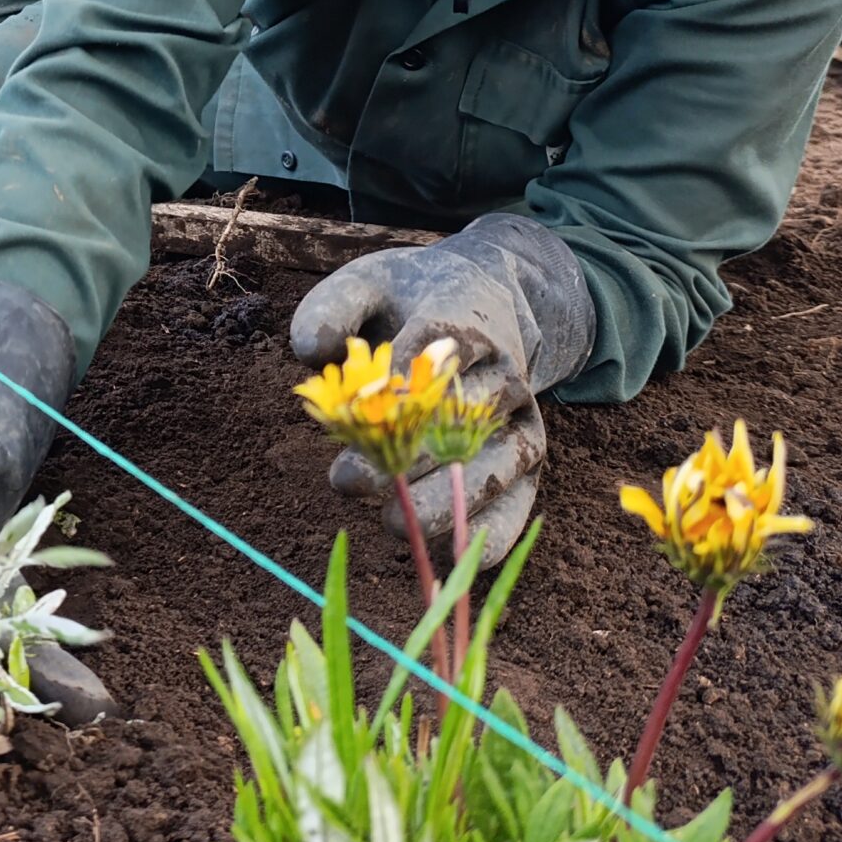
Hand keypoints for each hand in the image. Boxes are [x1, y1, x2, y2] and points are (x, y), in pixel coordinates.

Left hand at [289, 215, 594, 564]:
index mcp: (461, 323)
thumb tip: (310, 351)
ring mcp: (521, 417)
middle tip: (346, 480)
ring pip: (490, 465)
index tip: (343, 416)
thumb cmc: (415, 299)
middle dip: (400, 455)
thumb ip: (334, 308)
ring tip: (390, 525)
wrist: (498, 295)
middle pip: (453, 421)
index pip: (423, 358)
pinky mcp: (530, 455)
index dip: (383, 391)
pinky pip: (520, 499)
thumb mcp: (370, 282)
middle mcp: (500, 373)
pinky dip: (495, 531)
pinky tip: (455, 558)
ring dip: (441, 500)